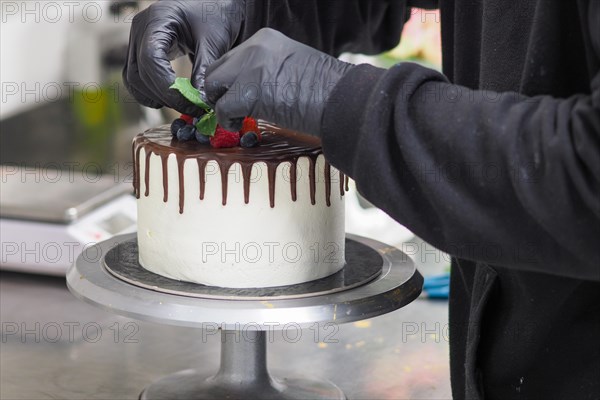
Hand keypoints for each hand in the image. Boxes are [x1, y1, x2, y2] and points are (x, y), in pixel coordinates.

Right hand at [123, 0, 244, 115]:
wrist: (215, 7)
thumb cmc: (216, 16)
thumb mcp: (214, 40)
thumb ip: (204, 69)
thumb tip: (199, 100)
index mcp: (156, 19)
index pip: (150, 60)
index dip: (168, 88)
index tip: (190, 103)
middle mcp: (140, 29)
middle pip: (139, 73)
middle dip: (165, 96)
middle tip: (192, 109)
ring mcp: (137, 40)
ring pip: (134, 79)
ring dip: (156, 97)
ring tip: (184, 106)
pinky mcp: (141, 51)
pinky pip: (136, 78)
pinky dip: (150, 93)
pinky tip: (171, 100)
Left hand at [205, 28, 353, 134]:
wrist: (342, 99)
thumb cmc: (326, 90)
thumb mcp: (293, 66)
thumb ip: (268, 70)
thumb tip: (250, 90)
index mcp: (266, 39)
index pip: (232, 57)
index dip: (231, 80)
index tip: (237, 96)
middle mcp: (254, 48)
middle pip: (217, 69)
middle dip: (221, 91)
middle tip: (233, 108)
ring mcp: (250, 68)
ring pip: (213, 86)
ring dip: (222, 104)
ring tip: (238, 117)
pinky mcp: (249, 92)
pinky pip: (222, 108)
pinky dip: (228, 120)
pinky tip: (240, 124)